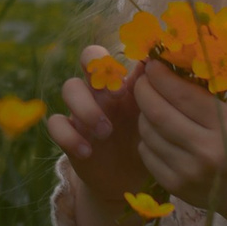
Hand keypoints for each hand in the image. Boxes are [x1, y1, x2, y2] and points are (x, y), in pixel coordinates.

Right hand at [48, 64, 157, 225]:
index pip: (117, 49)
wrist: (129, 176)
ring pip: (69, 88)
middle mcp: (101, 87)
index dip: (120, 55)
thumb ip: (161, 94)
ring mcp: (81, 108)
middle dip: (97, 70)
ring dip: (86, 107)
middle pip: (86, 57)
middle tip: (116, 94)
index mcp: (123, 79)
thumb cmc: (149, 139)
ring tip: (106, 131)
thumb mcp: (158, 117)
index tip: (133, 77)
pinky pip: (55, 124)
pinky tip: (88, 151)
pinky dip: (69, 135)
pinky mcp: (69, 133)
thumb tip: (171, 66)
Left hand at [131, 61, 226, 225]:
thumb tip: (163, 71)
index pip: (182, 94)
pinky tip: (157, 134)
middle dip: (143, 91)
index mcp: (225, 126)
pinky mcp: (175, 186)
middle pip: (158, 113)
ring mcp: (188, 171)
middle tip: (142, 82)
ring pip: (148, 133)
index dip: (160, 76)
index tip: (152, 65)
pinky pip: (147, 154)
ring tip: (151, 108)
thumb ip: (200, 97)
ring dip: (144, 115)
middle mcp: (206, 150)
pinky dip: (147, 139)